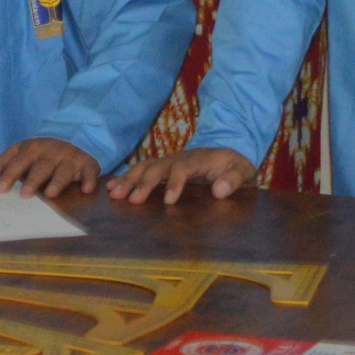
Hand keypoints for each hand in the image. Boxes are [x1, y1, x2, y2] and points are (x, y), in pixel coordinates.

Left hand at [0, 137, 100, 198]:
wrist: (75, 134)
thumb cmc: (42, 152)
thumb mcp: (20, 152)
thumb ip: (1, 164)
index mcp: (33, 149)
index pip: (18, 162)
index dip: (9, 175)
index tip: (0, 190)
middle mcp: (52, 153)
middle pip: (41, 167)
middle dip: (33, 180)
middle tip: (25, 194)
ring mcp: (71, 158)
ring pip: (64, 170)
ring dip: (58, 182)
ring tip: (50, 194)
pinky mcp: (88, 164)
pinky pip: (90, 172)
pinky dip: (90, 180)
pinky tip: (87, 189)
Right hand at [107, 148, 257, 205]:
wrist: (229, 152)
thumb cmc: (235, 166)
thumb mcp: (243, 171)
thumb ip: (233, 179)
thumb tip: (219, 190)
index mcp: (198, 159)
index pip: (183, 168)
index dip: (175, 183)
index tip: (169, 202)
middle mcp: (179, 158)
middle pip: (157, 167)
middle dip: (143, 183)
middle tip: (130, 200)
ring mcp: (168, 161)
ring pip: (144, 167)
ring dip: (128, 180)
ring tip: (113, 194)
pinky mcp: (162, 167)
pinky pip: (141, 170)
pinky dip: (125, 178)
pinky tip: (110, 187)